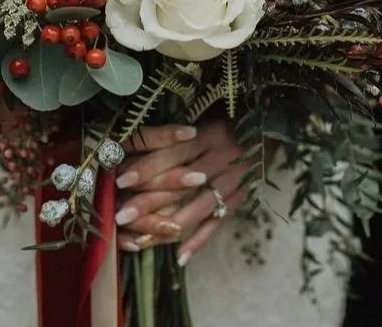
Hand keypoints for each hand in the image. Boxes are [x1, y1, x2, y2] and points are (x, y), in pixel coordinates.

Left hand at [114, 120, 246, 265]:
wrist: (260, 133)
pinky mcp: (241, 199)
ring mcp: (234, 181)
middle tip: (122, 216)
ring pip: (200, 206)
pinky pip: (219, 222)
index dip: (148, 166)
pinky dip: (200, 240)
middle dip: (150, 201)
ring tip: (141, 240)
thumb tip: (126, 147)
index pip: (174, 152)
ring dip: (170, 224)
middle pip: (183, 182)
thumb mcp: (198, 123)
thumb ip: (169, 136)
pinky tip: (180, 257)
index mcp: (209, 135)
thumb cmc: (220, 126)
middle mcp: (223, 158)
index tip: (121, 180)